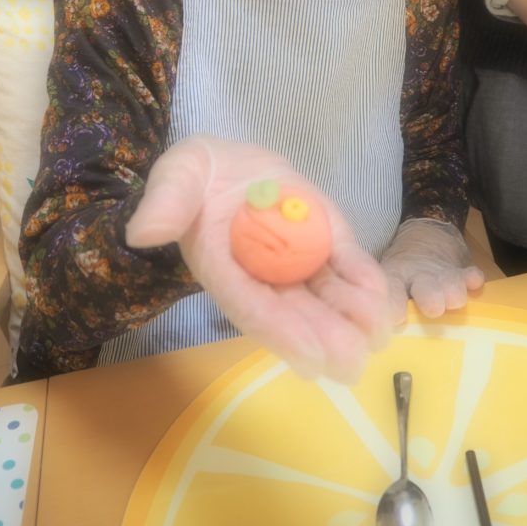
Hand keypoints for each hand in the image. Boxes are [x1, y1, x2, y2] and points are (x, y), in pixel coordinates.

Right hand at [124, 134, 389, 381]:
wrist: (224, 162)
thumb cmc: (194, 175)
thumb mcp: (176, 176)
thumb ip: (165, 202)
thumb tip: (143, 231)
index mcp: (223, 267)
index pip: (251, 306)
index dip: (280, 332)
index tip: (309, 360)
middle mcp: (261, 274)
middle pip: (294, 312)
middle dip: (324, 338)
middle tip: (353, 363)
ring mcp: (294, 258)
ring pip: (323, 294)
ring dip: (351, 317)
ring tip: (380, 334)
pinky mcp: (320, 237)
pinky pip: (341, 262)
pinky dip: (362, 278)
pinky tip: (384, 298)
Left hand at [381, 219, 483, 325]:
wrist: (426, 239)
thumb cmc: (404, 274)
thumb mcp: (390, 282)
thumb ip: (390, 303)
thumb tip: (382, 332)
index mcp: (396, 280)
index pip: (392, 292)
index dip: (394, 304)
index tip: (397, 317)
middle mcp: (419, 277)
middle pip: (425, 288)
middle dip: (430, 298)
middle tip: (433, 308)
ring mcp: (441, 275)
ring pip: (450, 283)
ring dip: (453, 292)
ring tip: (453, 300)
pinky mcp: (462, 273)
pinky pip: (471, 275)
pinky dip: (473, 279)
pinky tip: (474, 283)